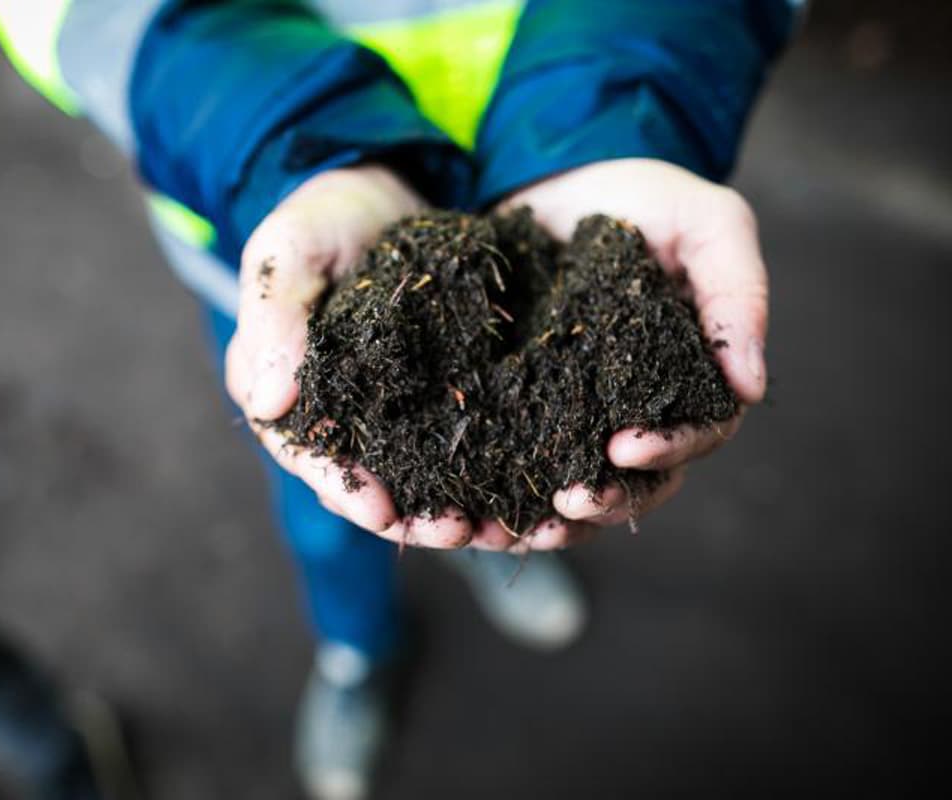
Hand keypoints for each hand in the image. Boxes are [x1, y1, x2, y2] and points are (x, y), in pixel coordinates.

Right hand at [228, 166, 496, 548]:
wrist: (382, 186)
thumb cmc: (322, 215)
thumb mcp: (289, 250)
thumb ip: (275, 318)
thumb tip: (266, 401)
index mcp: (289, 393)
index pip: (308, 455)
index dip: (344, 488)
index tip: (381, 512)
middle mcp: (341, 415)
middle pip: (370, 482)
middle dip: (413, 516)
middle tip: (458, 533)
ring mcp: (395, 408)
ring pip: (423, 474)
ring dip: (459, 505)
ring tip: (502, 527)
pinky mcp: (444, 392)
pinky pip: (466, 439)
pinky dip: (494, 467)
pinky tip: (532, 486)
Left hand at [501, 158, 768, 533]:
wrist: (556, 179)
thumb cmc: (643, 197)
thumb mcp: (707, 221)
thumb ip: (737, 292)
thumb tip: (753, 388)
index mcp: (691, 378)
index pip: (694, 435)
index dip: (666, 450)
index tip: (624, 448)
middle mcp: (638, 409)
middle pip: (636, 482)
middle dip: (605, 501)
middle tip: (565, 505)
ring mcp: (578, 414)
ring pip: (577, 488)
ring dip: (551, 519)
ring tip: (517, 531)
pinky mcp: (522, 407)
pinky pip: (516, 464)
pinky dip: (499, 493)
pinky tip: (470, 513)